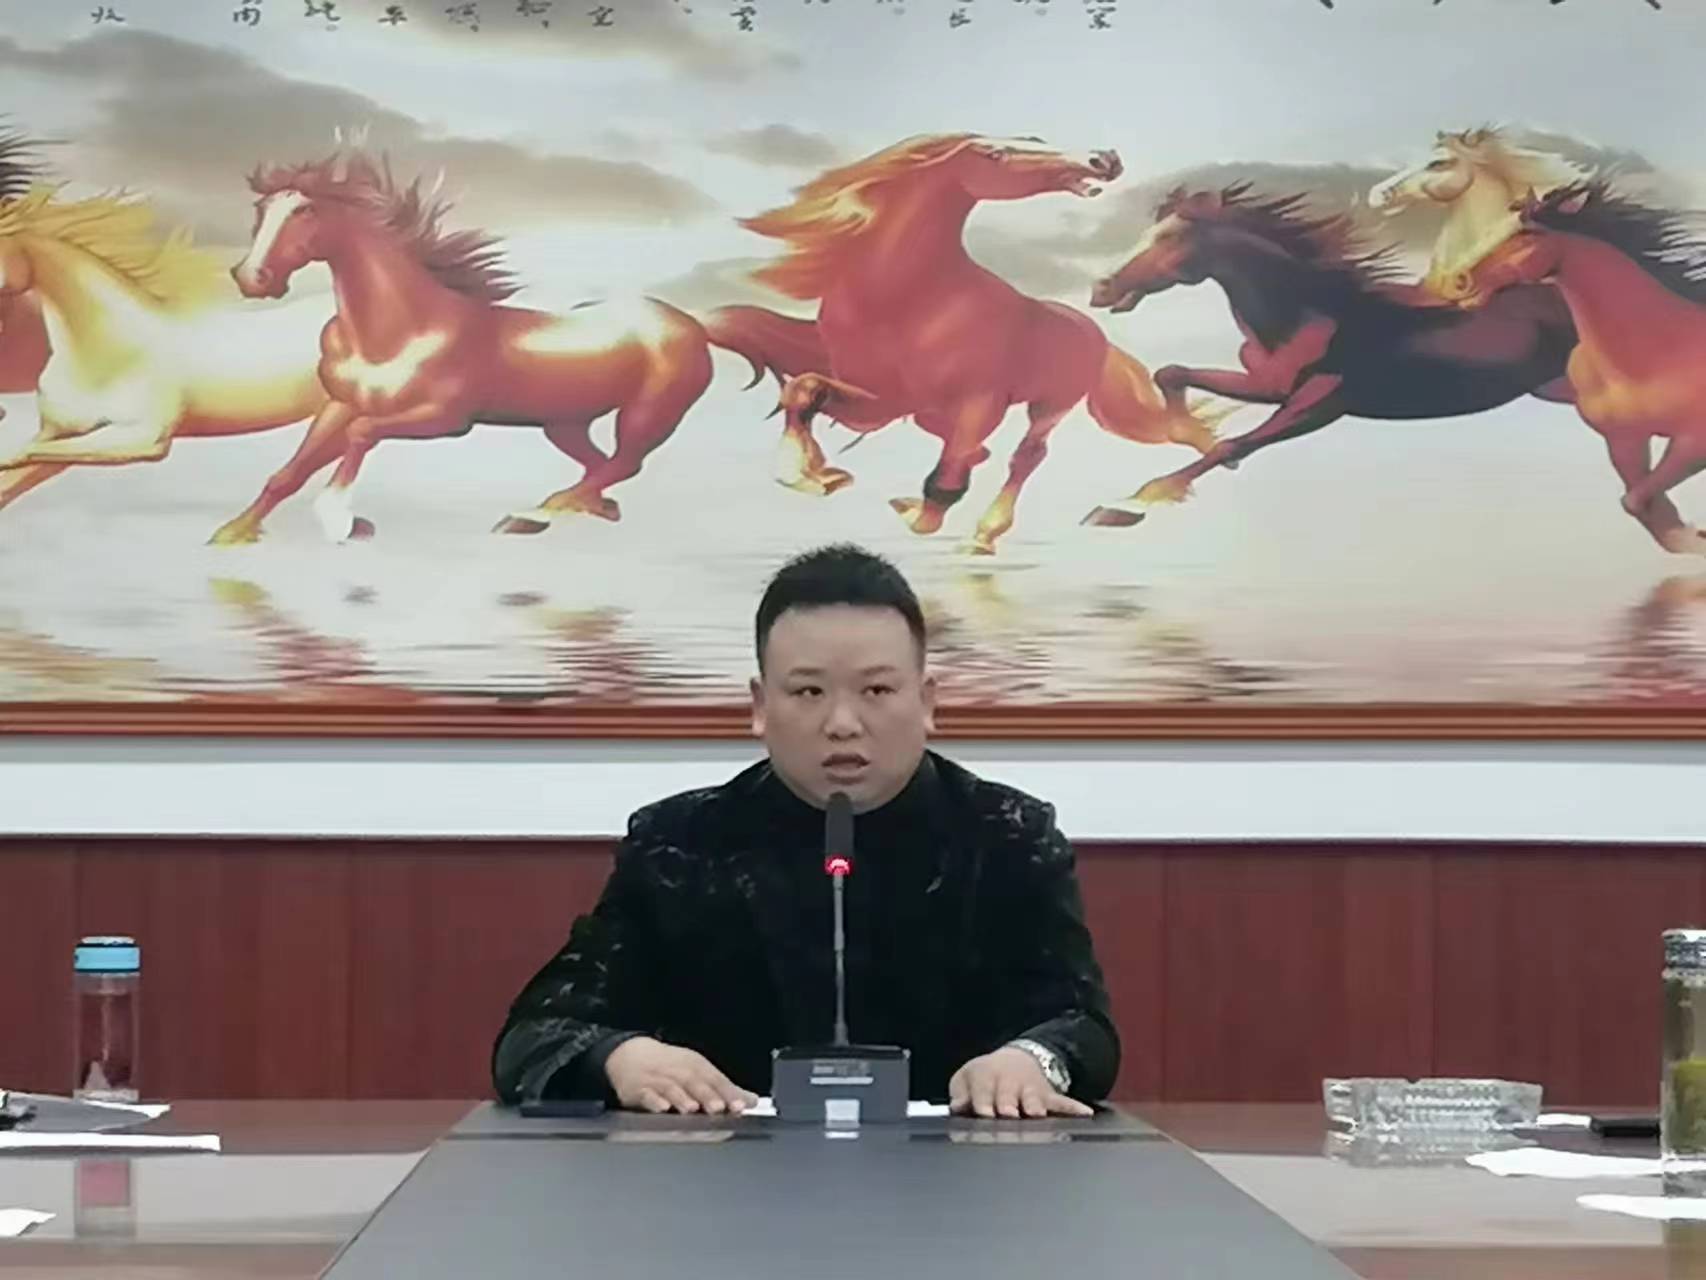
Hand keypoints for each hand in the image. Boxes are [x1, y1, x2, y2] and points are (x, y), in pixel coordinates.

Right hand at [603, 1036, 759, 1115]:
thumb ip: (725, 1089)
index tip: (741, 1104)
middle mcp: (678, 1071)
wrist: (630, 1056)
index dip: (729, 1092)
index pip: (715, 1079)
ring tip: (692, 1108)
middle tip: (719, 1107)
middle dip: (708, 1095)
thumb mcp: (698, 1072)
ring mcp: (658, 1080)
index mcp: (695, 1066)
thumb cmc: (670, 1067)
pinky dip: (654, 1101)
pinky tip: (662, 1108)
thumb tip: (751, 1100)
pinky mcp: (639, 1089)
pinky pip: (646, 1094)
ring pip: (672, 1088)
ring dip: (682, 1098)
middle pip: (694, 1083)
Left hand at [948, 1047, 1092, 1119]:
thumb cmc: (986, 1076)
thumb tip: (957, 1107)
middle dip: (1007, 1105)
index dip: (981, 1103)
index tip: (983, 1114)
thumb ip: (960, 1094)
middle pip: (1008, 1096)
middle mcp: (1009, 1083)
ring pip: (1033, 1099)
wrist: (1015, 1059)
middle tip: (1008, 1116)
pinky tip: (1085, 1113)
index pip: (982, 1091)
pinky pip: (1063, 1102)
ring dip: (1034, 1106)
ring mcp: (1030, 1090)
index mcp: (986, 1077)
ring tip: (1036, 1114)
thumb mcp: (966, 1079)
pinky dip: (1074, 1107)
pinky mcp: (1048, 1097)